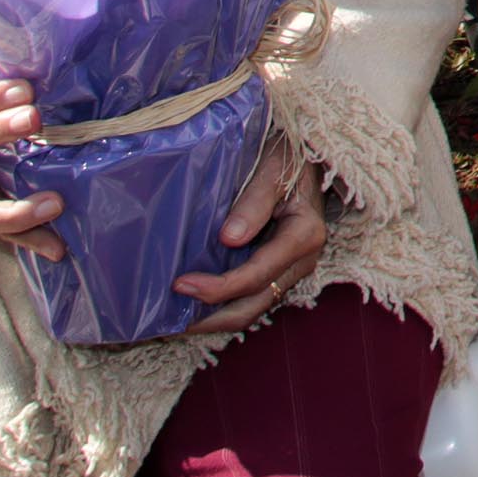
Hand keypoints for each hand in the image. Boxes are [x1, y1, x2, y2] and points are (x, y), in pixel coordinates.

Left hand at [173, 132, 327, 338]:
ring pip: (253, 307)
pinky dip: (223, 303)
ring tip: (177, 317)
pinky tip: (195, 301)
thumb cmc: (288, 157)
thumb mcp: (272, 169)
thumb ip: (254, 202)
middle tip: (170, 319)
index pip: (257, 275)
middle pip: (254, 305)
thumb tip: (230, 238)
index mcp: (304, 235)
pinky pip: (251, 296)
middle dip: (212, 317)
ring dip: (215, 316)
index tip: (181, 284)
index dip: (219, 287)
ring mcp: (291, 268)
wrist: (307, 156)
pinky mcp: (279, 269)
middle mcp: (302, 260)